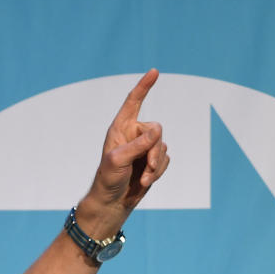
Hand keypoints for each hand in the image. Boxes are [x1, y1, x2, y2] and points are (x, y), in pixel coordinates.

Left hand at [85, 69, 169, 215]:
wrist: (113, 201)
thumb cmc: (108, 179)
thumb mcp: (119, 160)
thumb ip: (138, 145)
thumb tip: (157, 131)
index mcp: (120, 128)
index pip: (133, 102)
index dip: (144, 86)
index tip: (154, 72)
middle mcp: (134, 134)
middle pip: (156, 129)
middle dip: (154, 150)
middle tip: (147, 166)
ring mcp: (145, 147)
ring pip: (162, 146)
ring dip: (155, 165)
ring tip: (143, 178)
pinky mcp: (153, 160)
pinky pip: (166, 160)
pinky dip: (158, 172)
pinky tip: (146, 181)